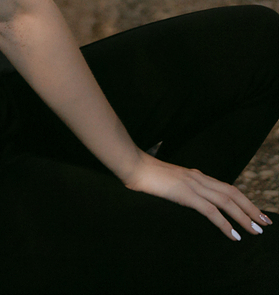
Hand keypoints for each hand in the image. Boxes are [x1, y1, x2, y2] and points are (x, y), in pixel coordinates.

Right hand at [124, 151, 271, 240]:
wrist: (134, 165)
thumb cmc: (147, 174)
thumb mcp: (170, 182)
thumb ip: (182, 188)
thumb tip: (188, 198)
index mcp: (196, 175)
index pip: (226, 187)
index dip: (243, 200)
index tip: (255, 212)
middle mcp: (199, 178)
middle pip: (232, 193)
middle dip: (251, 208)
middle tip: (265, 222)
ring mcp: (194, 185)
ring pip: (227, 201)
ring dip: (244, 216)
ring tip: (256, 230)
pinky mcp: (186, 195)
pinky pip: (211, 211)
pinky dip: (225, 224)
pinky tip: (234, 235)